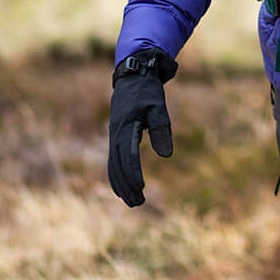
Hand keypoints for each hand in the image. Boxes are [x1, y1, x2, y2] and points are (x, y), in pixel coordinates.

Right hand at [107, 49, 176, 206]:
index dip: (134, 173)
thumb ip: (162, 129)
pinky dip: (117, 175)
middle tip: (139, 203)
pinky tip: (123, 188)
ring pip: (114, 166)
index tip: (141, 188)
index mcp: (126, 126)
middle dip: (127, 185)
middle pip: (119, 165)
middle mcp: (116, 134)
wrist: (133, 76)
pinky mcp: (116, 136)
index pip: (128, 155)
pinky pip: (114, 160)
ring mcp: (114, 136)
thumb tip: (166, 155)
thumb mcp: (158, 107)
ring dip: (121, 184)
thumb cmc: (148, 91)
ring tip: (133, 202)